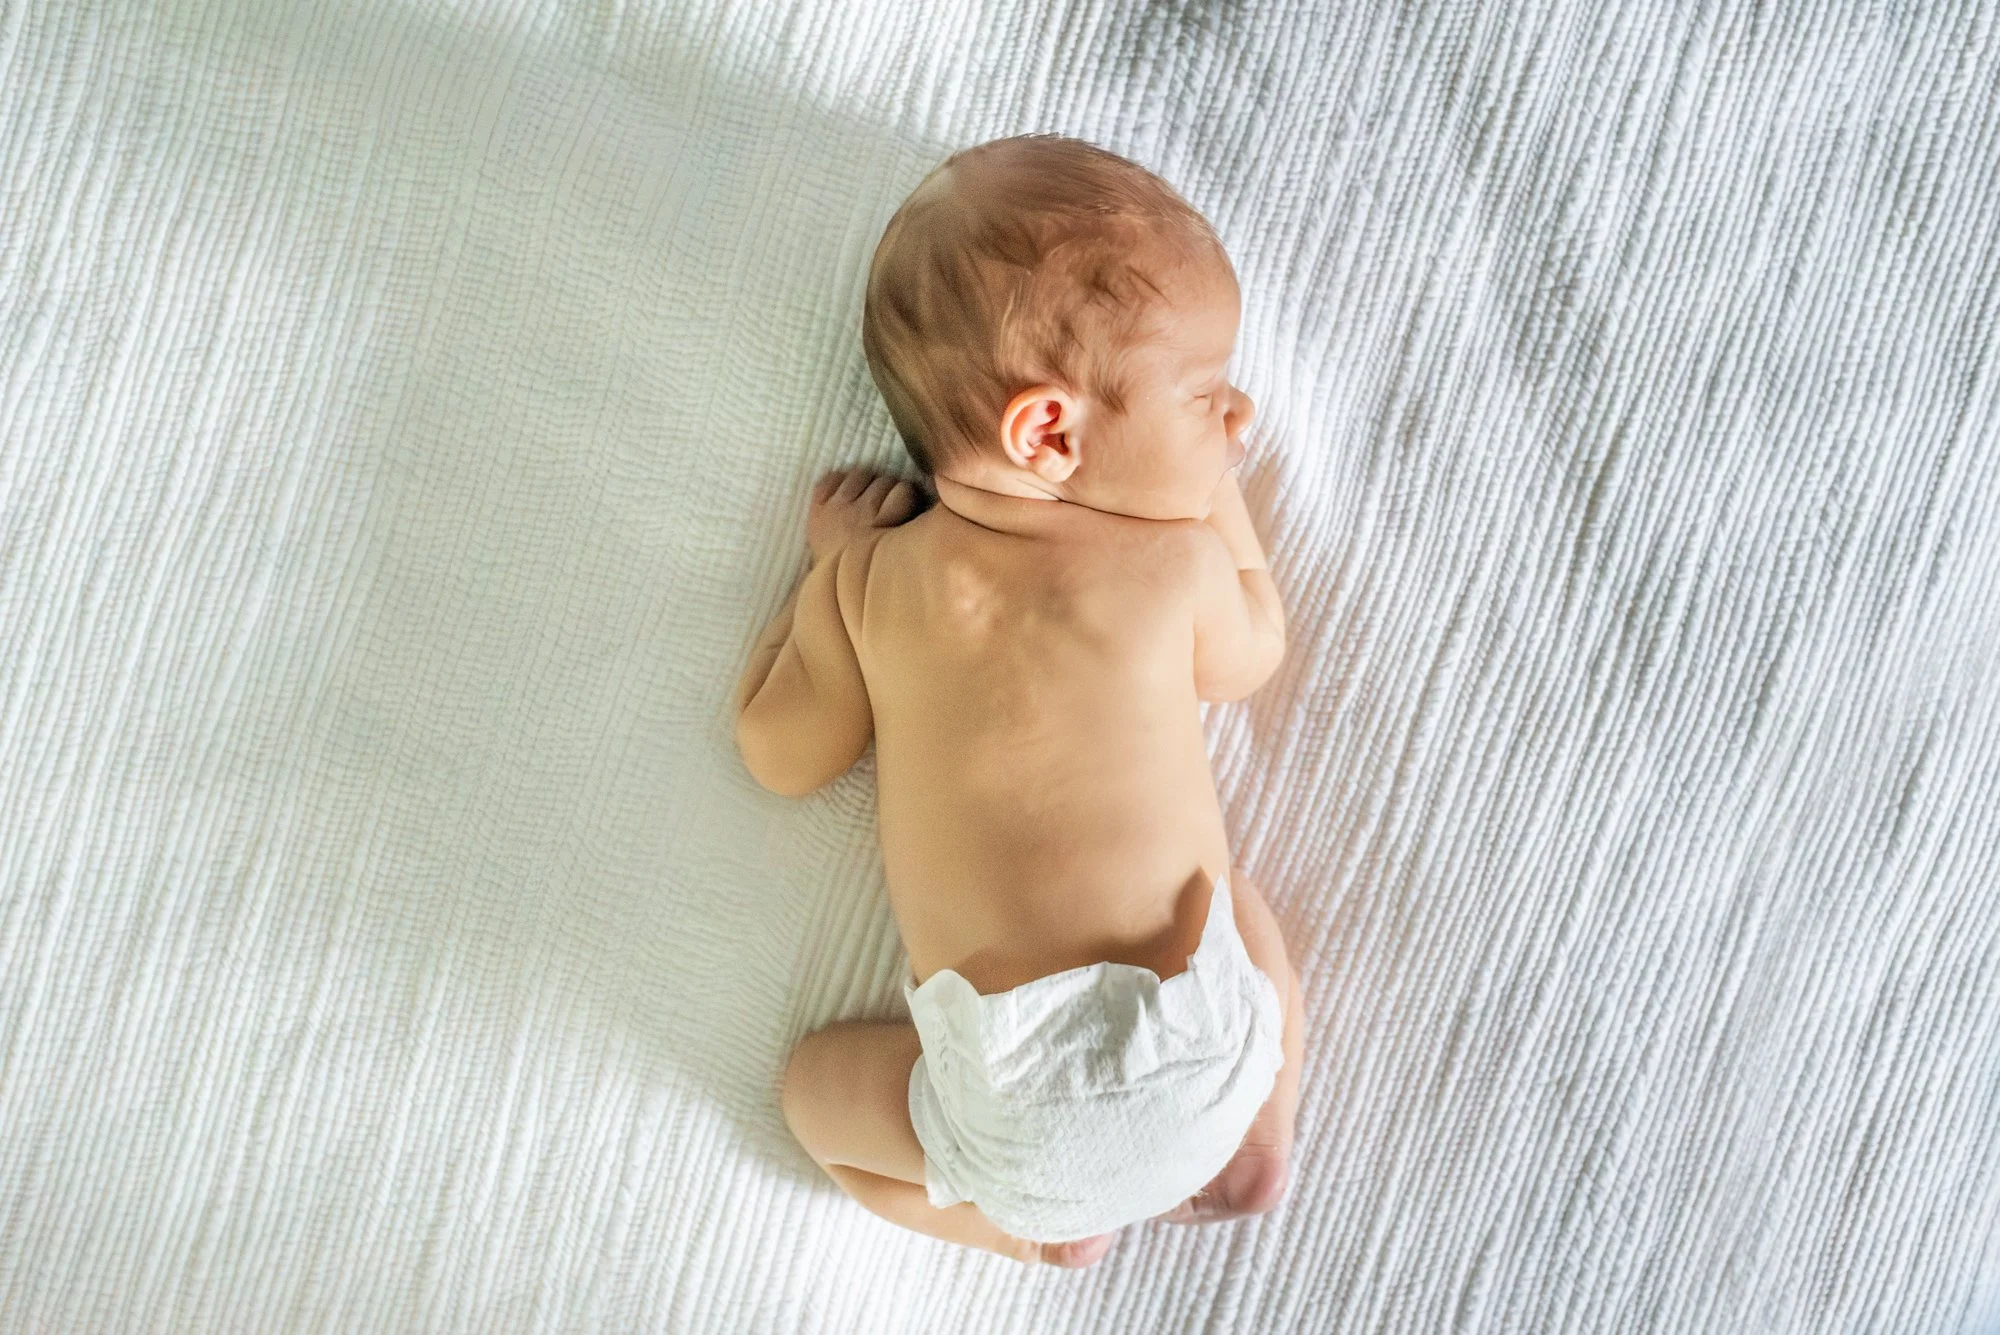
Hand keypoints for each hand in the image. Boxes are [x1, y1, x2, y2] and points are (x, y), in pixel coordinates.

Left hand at [807, 467, 921, 560]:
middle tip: (886, 504)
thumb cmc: (868, 571)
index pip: (904, 491)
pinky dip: (839, 482)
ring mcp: (835, 508)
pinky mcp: (817, 507)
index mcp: (882, 527)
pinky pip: (833, 478)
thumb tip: (927, 516)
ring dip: (866, 483)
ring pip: (860, 475)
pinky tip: (845, 495)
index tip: (906, 504)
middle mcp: (859, 513)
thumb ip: (909, 531)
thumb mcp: (895, 553)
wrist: (830, 587)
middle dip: (888, 490)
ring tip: (867, 497)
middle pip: (884, 481)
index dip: (907, 495)